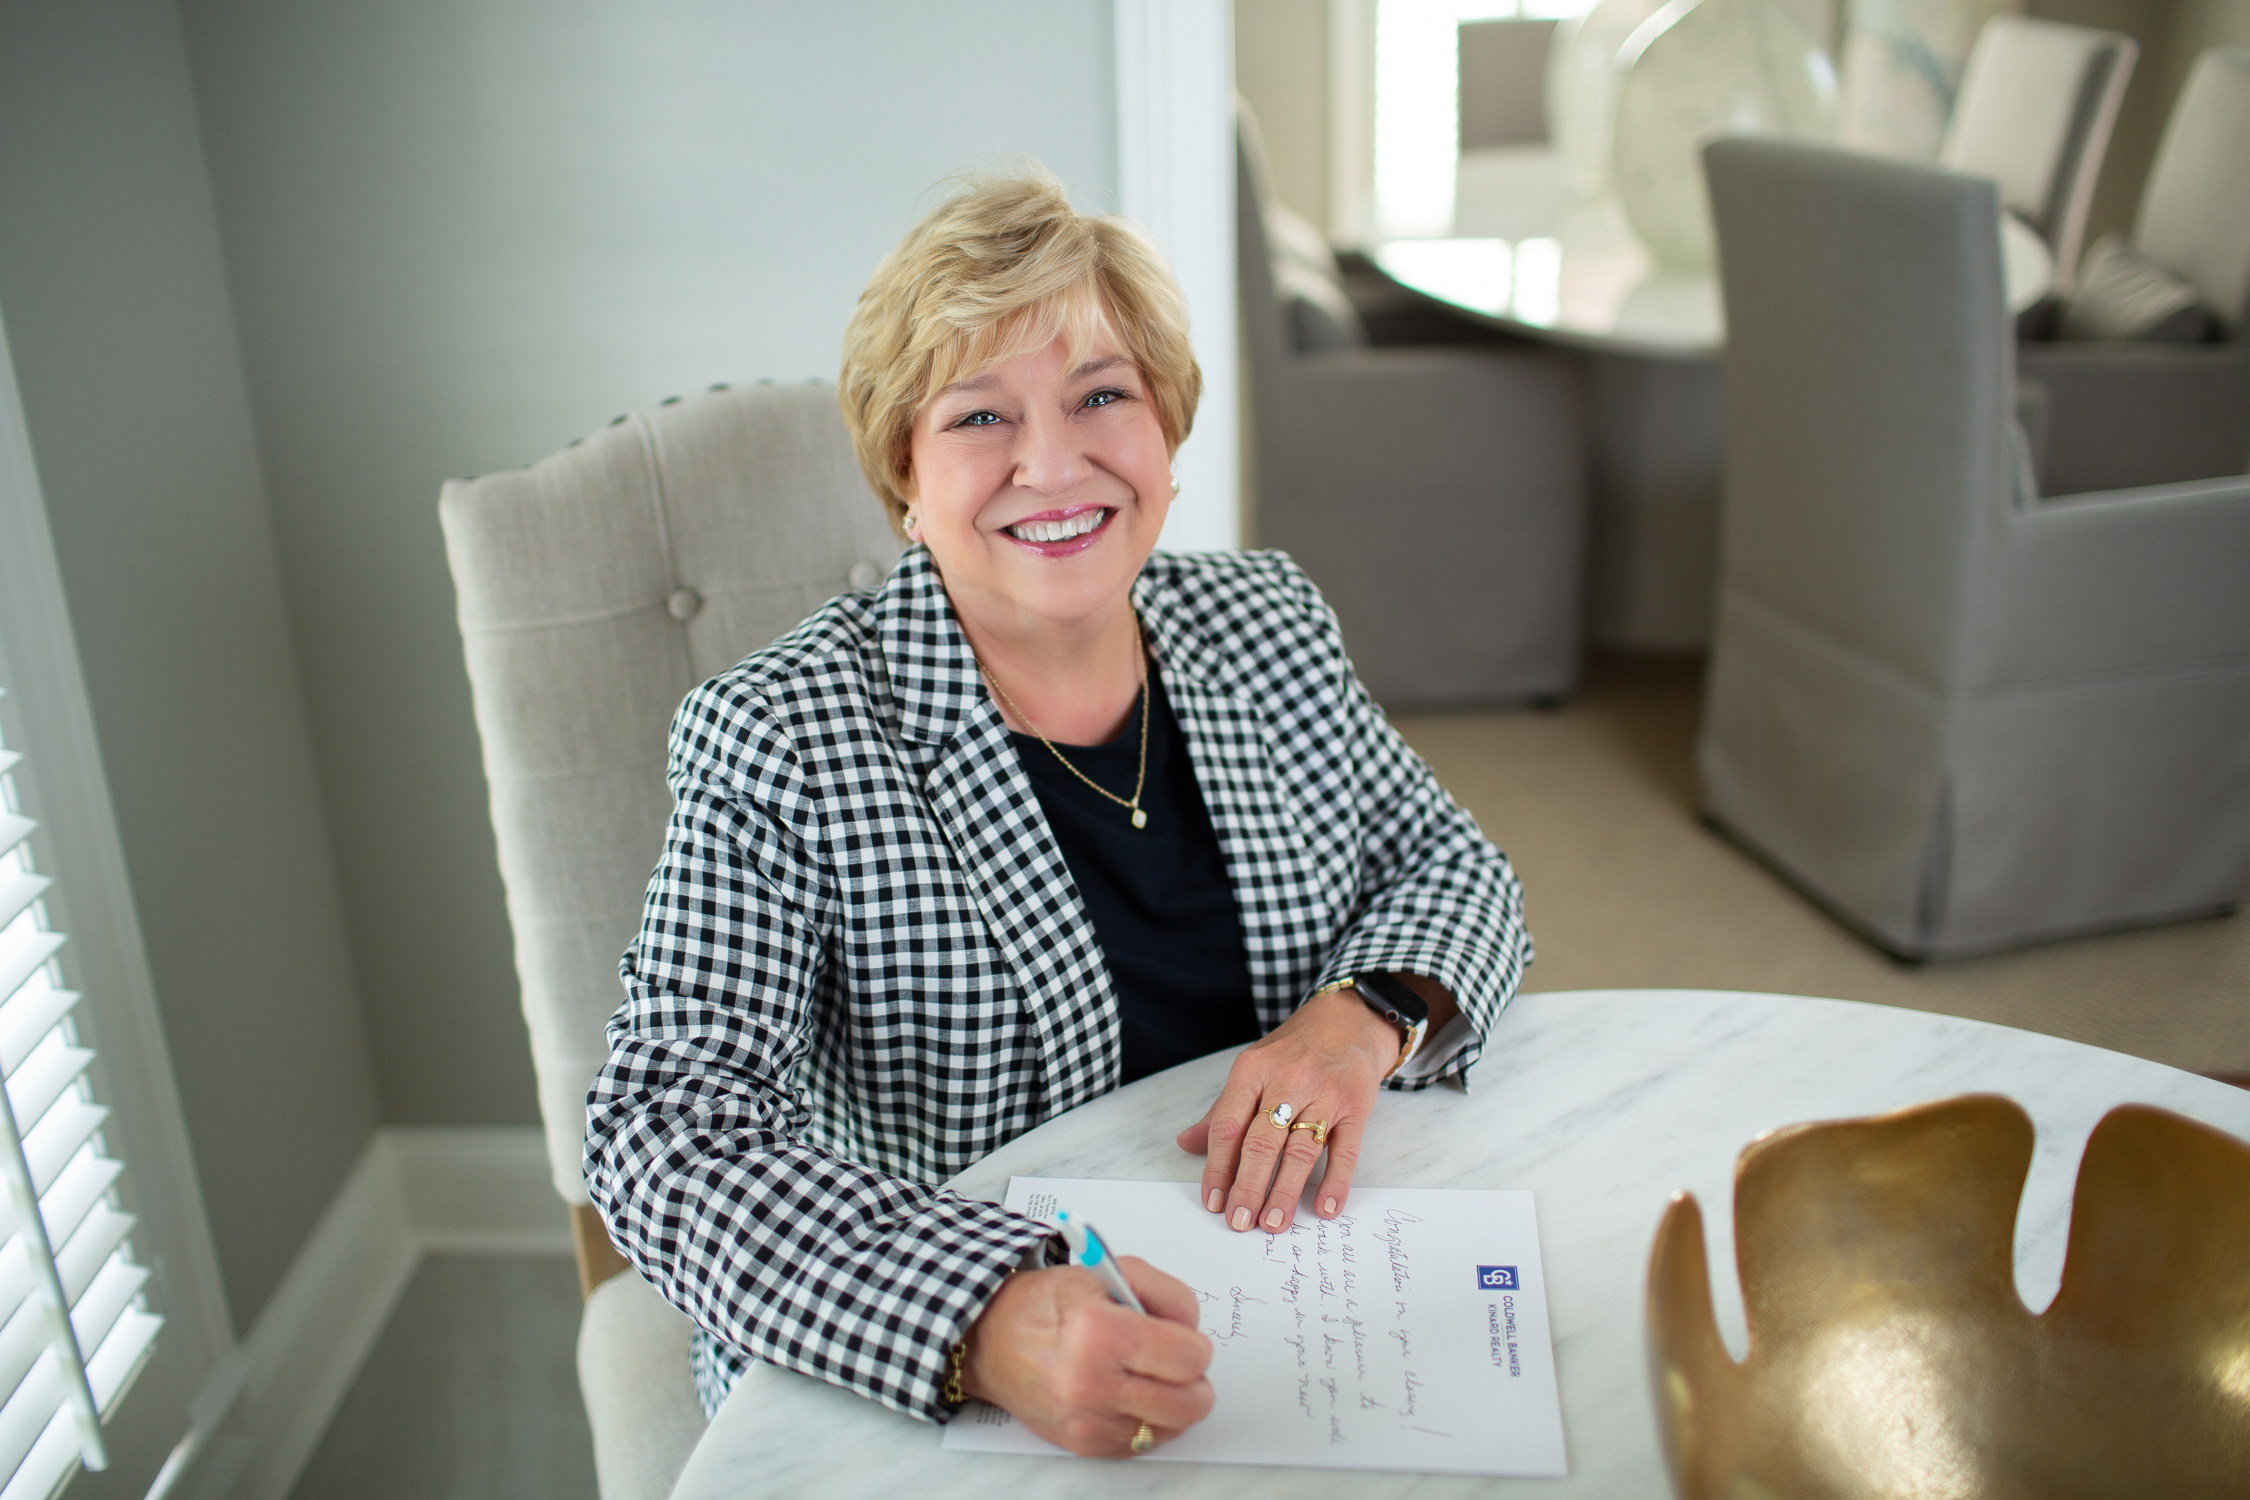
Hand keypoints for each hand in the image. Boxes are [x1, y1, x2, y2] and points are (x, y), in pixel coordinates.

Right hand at [961, 1257, 1213, 1455]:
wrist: (991, 1341)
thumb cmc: (1046, 1305)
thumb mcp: (1110, 1273)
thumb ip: (1166, 1294)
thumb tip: (1194, 1330)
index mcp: (1100, 1334)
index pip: (1188, 1358)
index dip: (1195, 1345)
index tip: (1183, 1338)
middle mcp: (1092, 1385)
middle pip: (1188, 1404)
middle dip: (1193, 1380)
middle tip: (1176, 1361)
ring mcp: (1088, 1421)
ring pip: (1171, 1427)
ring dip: (1171, 1402)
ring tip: (1148, 1375)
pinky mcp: (1085, 1444)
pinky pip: (1144, 1443)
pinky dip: (1147, 1420)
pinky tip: (1127, 1394)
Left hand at [1174, 988, 1396, 1231]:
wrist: (1349, 1020)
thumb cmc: (1294, 1050)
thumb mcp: (1253, 1068)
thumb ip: (1222, 1111)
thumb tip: (1186, 1144)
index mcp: (1252, 1071)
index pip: (1228, 1125)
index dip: (1218, 1166)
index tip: (1213, 1200)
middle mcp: (1287, 1081)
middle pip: (1261, 1141)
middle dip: (1248, 1186)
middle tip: (1239, 1221)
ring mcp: (1325, 1094)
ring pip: (1300, 1149)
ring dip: (1285, 1190)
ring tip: (1272, 1223)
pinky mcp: (1356, 1107)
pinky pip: (1345, 1150)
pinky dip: (1336, 1182)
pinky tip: (1324, 1208)